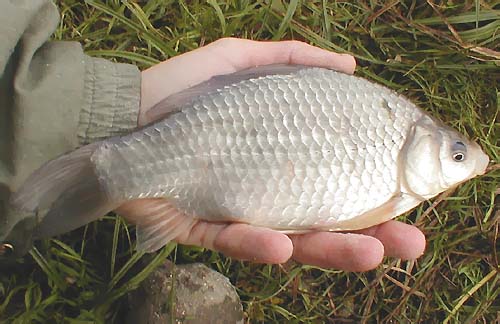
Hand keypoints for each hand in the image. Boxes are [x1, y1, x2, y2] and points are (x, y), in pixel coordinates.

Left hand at [117, 38, 425, 270]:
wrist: (120, 113)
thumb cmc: (183, 90)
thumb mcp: (242, 62)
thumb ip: (293, 60)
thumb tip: (352, 64)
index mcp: (282, 159)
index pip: (338, 181)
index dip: (376, 193)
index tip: (415, 198)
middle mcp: (266, 191)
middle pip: (325, 221)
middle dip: (371, 234)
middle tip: (412, 243)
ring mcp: (236, 213)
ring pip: (290, 241)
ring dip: (330, 250)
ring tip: (370, 253)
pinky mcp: (200, 228)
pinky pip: (231, 242)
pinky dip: (256, 245)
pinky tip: (283, 247)